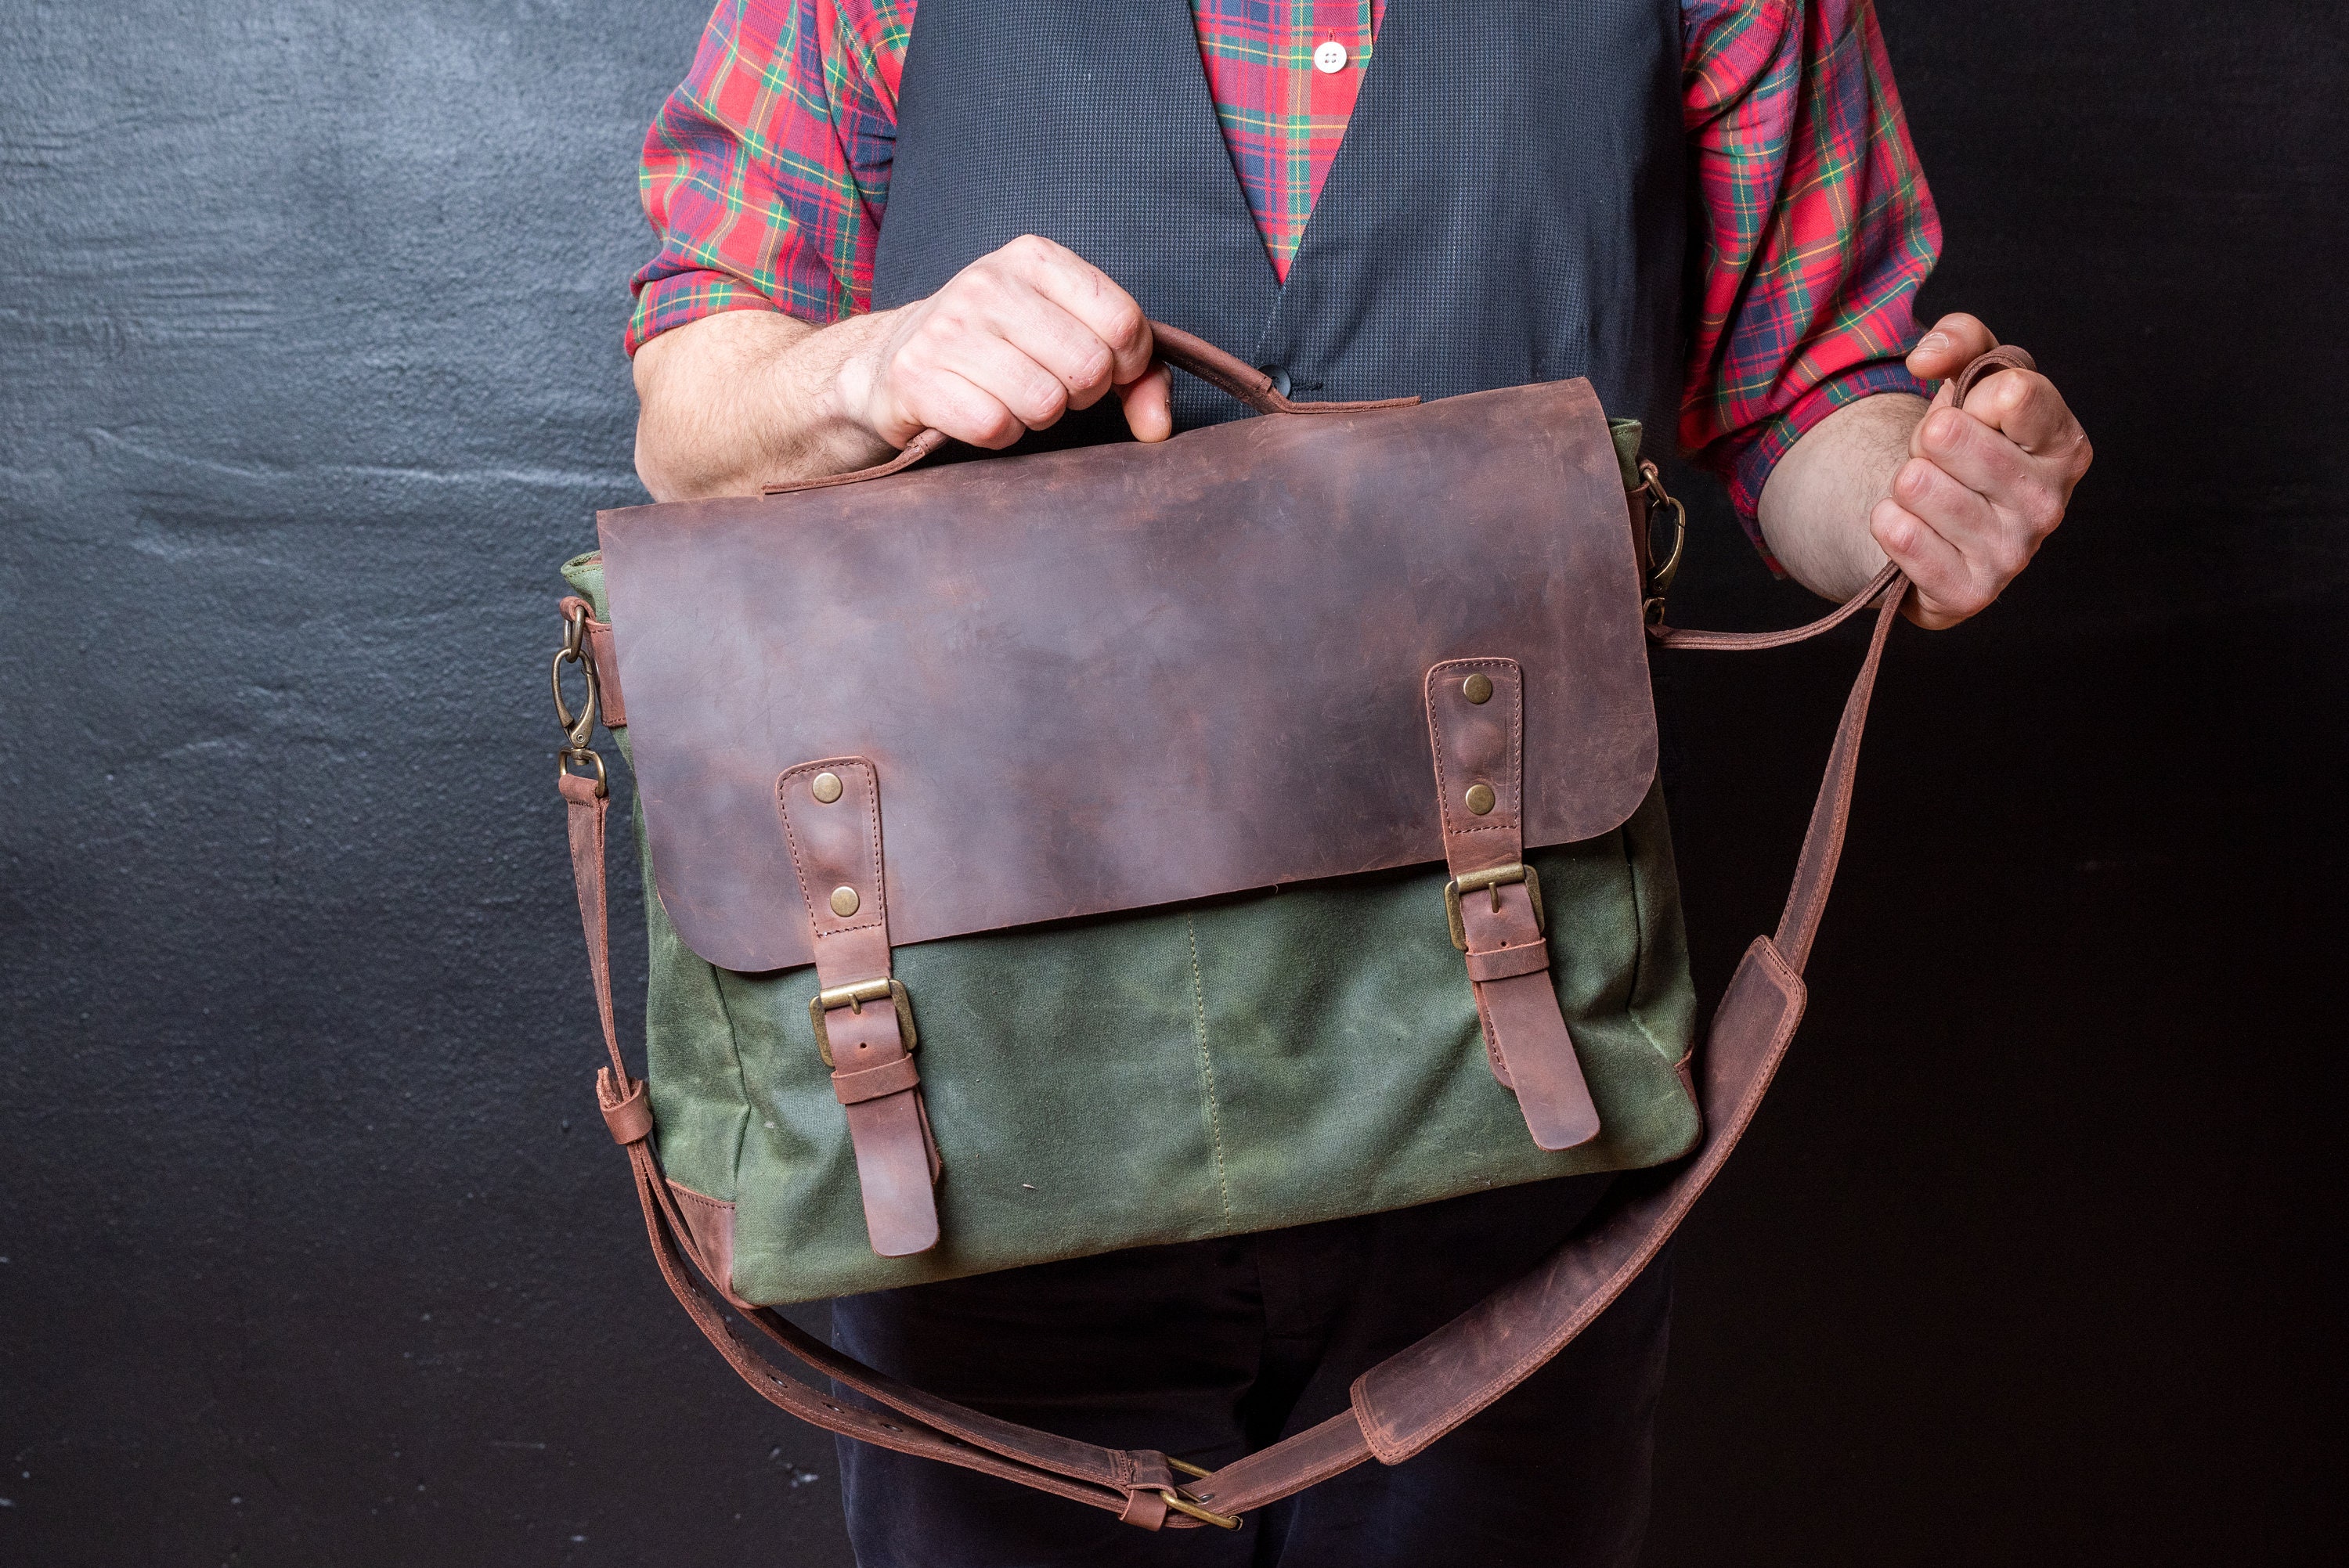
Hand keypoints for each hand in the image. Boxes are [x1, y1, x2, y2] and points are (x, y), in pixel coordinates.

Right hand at [836, 235, 1173, 450]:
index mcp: (1035, 258)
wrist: (892, 364)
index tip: (1101, 372)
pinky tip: (979, 413)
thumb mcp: (1070, 339)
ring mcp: (947, 327)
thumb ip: (1136, 376)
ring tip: (1010, 398)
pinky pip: (995, 428)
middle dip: (1080, 396)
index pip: (1124, 323)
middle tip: (1049, 388)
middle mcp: (988, 281)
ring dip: (1036, 418)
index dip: (1126, 365)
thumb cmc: (1000, 353)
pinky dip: (998, 436)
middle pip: (1088, 368)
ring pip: (1044, 403)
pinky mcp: (916, 376)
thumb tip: (1158, 427)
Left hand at [1874, 313, 2093, 627]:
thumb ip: (1958, 339)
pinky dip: (1887, 522)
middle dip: (1923, 441)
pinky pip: (1899, 535)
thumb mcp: (1970, 377)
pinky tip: (1909, 526)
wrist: (1937, 528)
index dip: (1969, 395)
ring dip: (1903, 483)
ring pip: (1915, 485)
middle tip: (1939, 461)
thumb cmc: (1963, 444)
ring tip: (1927, 494)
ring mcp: (2014, 554)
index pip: (2010, 392)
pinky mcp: (1970, 593)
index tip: (1972, 413)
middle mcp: (2050, 502)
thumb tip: (1923, 359)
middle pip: (1946, 436)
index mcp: (2065, 445)